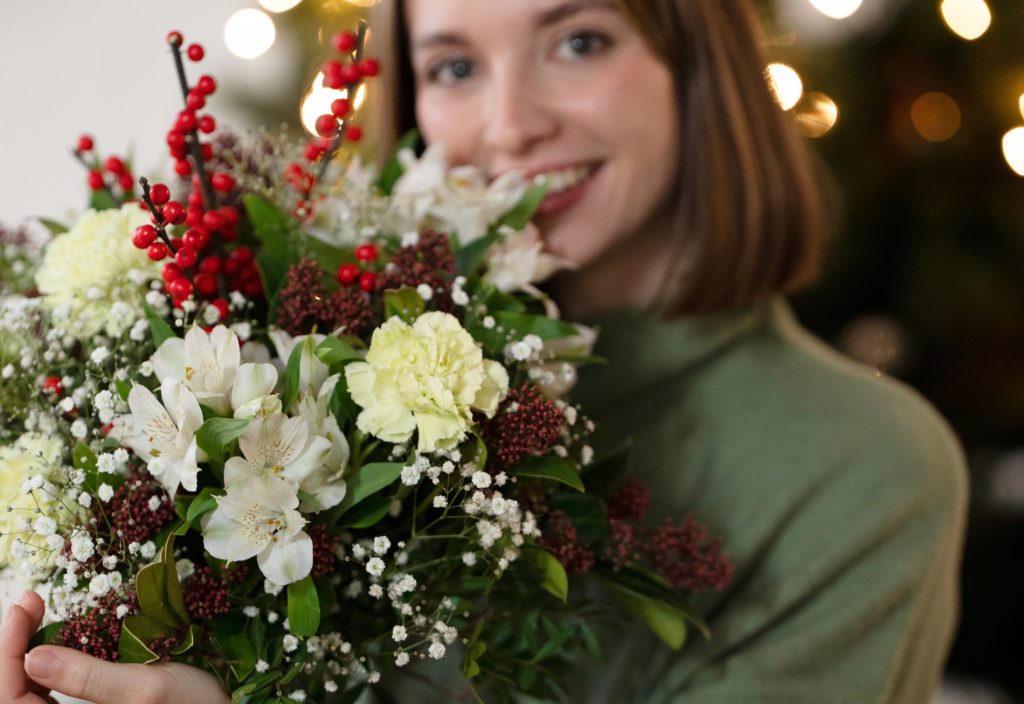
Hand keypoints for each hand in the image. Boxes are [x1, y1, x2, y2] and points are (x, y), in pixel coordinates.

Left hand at [2, 591, 229, 703]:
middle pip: (13, 695)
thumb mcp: (146, 688)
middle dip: (12, 646)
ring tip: (37, 613)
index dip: (6, 651)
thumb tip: (33, 657)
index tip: (24, 604)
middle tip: (29, 602)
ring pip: (29, 693)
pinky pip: (49, 693)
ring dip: (25, 652)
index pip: (10, 698)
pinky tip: (57, 636)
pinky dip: (47, 661)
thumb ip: (88, 678)